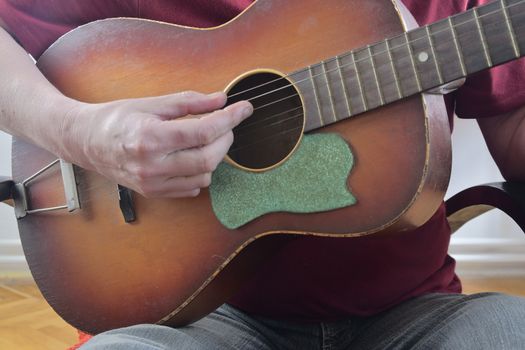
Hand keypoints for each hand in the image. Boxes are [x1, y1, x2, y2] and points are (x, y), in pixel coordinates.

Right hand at [61, 91, 251, 197]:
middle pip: (208, 159)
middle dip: (225, 139)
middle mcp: (151, 165)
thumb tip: (221, 100)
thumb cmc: (117, 118)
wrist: (85, 141)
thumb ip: (189, 102)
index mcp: (150, 138)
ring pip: (204, 177)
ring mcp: (152, 183)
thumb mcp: (152, 103)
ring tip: (205, 140)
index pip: (204, 132)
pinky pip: (191, 189)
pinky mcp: (153, 193)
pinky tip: (192, 157)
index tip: (244, 108)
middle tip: (225, 124)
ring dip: (214, 157)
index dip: (230, 119)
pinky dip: (200, 173)